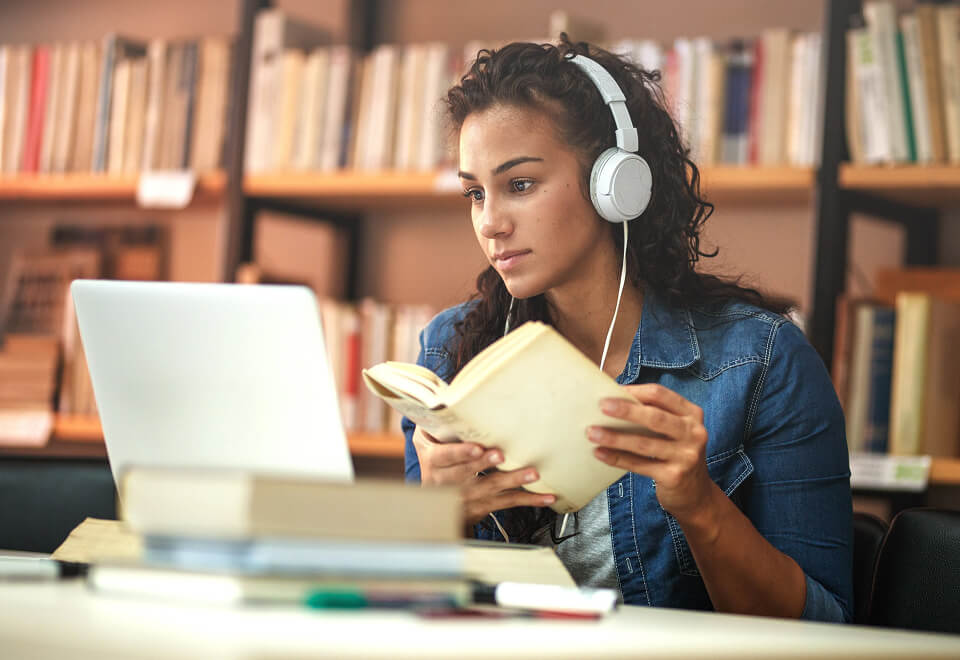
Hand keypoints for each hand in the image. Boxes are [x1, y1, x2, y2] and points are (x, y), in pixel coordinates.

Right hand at [412, 427, 555, 525]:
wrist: (434, 507)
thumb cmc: (435, 461)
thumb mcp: (425, 442)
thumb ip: (431, 423)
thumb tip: (441, 396)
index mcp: (434, 462)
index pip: (446, 457)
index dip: (461, 453)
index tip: (477, 448)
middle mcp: (449, 482)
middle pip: (468, 473)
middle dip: (485, 464)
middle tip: (502, 455)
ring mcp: (468, 497)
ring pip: (491, 488)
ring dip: (513, 481)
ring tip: (532, 473)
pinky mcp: (484, 506)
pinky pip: (508, 502)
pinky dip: (528, 500)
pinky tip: (545, 497)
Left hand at [587, 384, 719, 523]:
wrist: (696, 494)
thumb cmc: (676, 453)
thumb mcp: (675, 430)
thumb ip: (654, 415)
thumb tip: (613, 400)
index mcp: (692, 414)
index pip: (660, 395)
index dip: (635, 391)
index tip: (611, 390)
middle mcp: (693, 433)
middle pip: (655, 417)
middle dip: (626, 411)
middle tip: (601, 406)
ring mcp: (686, 456)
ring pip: (644, 443)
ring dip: (615, 437)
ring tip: (592, 432)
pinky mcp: (674, 477)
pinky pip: (639, 465)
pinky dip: (617, 458)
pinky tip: (600, 453)